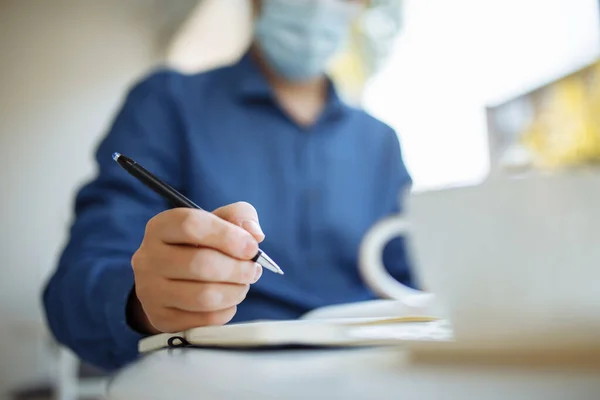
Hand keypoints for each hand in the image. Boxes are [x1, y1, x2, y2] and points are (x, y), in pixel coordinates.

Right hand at [127, 202, 264, 333]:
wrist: (171, 279)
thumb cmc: (200, 245)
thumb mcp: (217, 221)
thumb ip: (239, 216)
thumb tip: (254, 234)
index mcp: (161, 227)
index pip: (191, 225)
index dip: (228, 236)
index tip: (251, 247)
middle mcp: (148, 258)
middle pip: (200, 264)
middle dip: (238, 269)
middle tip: (253, 270)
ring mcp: (151, 291)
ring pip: (204, 296)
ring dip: (235, 291)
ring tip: (243, 285)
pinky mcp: (161, 318)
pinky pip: (204, 320)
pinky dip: (226, 311)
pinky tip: (228, 301)